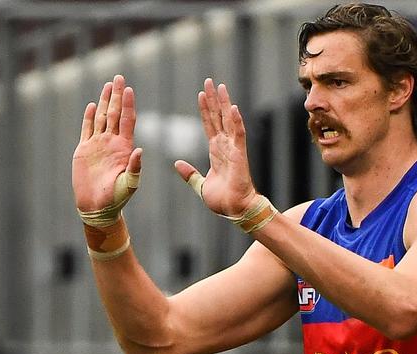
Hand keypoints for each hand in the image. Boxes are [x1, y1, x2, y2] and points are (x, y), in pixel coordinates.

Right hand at [72, 75, 142, 213]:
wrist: (97, 207)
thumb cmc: (116, 199)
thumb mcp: (129, 184)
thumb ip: (134, 168)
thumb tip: (139, 150)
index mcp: (124, 148)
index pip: (127, 120)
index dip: (128, 104)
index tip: (129, 89)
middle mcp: (112, 143)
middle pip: (115, 113)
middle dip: (117, 95)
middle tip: (119, 77)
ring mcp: (98, 145)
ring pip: (102, 118)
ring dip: (105, 101)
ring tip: (107, 84)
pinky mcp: (84, 151)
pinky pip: (87, 130)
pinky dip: (89, 117)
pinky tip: (92, 106)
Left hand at [174, 79, 259, 216]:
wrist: (234, 209)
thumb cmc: (222, 199)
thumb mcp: (200, 185)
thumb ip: (189, 173)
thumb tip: (177, 163)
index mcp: (216, 151)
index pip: (209, 124)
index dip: (205, 109)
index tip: (201, 94)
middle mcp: (225, 146)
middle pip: (218, 117)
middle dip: (213, 99)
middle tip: (209, 81)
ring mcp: (233, 148)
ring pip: (228, 120)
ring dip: (224, 103)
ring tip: (220, 86)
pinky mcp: (240, 155)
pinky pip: (238, 135)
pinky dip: (236, 121)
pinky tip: (233, 107)